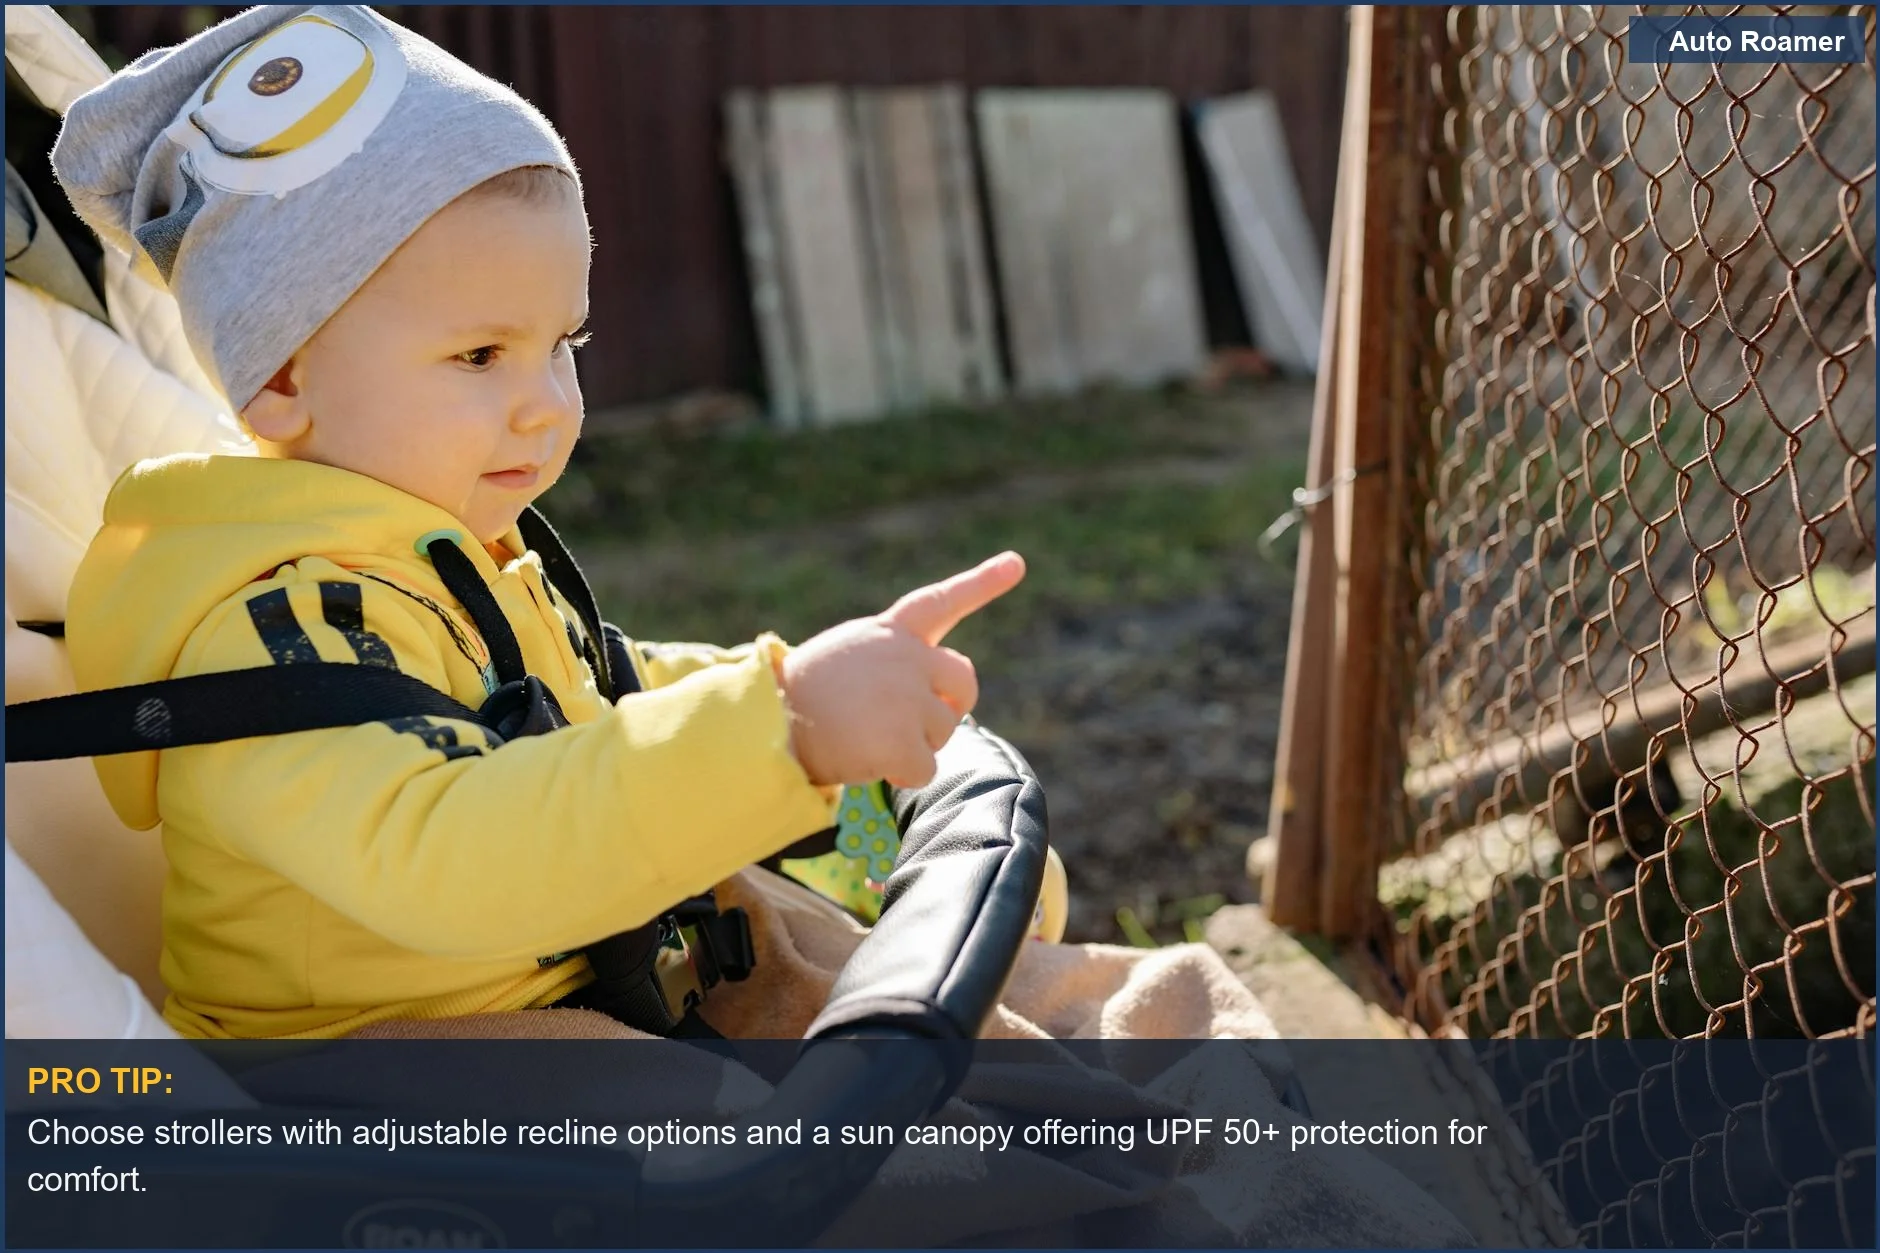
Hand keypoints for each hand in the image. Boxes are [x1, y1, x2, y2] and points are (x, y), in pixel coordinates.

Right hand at [778, 552, 1024, 787]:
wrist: (765, 724)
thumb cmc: (799, 696)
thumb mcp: (846, 657)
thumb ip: (891, 663)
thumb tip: (933, 698)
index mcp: (888, 633)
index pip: (942, 601)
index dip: (982, 583)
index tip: (1017, 563)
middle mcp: (906, 657)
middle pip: (963, 681)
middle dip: (951, 705)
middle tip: (915, 723)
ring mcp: (907, 698)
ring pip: (943, 731)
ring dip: (913, 744)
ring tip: (866, 737)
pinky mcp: (902, 740)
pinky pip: (925, 769)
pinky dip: (901, 775)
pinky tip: (870, 763)